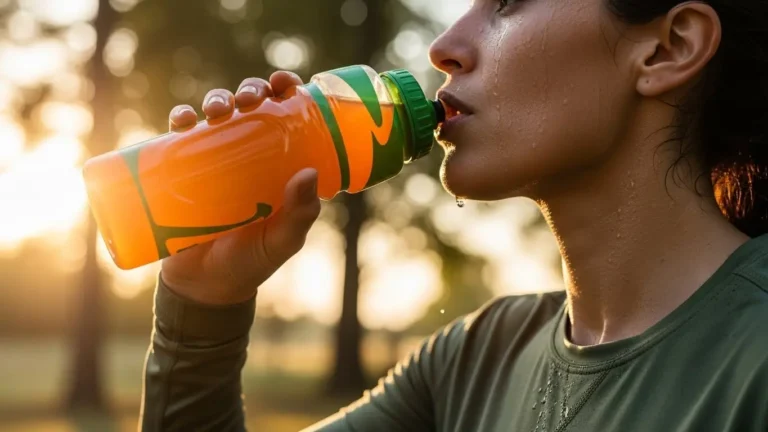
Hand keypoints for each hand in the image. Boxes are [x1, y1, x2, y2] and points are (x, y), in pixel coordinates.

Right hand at [160, 71, 320, 305]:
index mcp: (279, 165)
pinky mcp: (182, 171)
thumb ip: (300, 214)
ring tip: (217, 110)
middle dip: (250, 90)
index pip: (287, 117)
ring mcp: (214, 161)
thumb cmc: (252, 262)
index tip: (283, 83)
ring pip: (215, 115)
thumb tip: (310, 172)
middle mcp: (248, 156)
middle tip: (249, 99)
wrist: (206, 287)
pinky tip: (180, 121)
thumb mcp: (282, 240)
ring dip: (216, 99)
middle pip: (250, 107)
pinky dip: (178, 121)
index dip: (286, 91)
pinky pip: (178, 138)